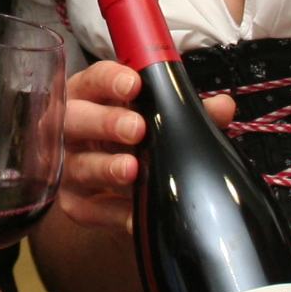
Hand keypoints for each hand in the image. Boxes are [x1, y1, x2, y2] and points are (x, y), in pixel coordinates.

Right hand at [55, 60, 236, 233]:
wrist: (115, 186)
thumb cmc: (134, 137)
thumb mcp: (159, 118)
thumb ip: (188, 110)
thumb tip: (222, 107)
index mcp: (91, 95)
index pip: (93, 79)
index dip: (110, 80)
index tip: (133, 84)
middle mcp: (71, 127)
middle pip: (75, 118)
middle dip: (105, 122)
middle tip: (136, 128)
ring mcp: (68, 165)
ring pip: (79, 165)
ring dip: (106, 167)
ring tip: (132, 169)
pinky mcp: (73, 203)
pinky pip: (89, 208)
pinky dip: (112, 212)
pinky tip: (133, 212)